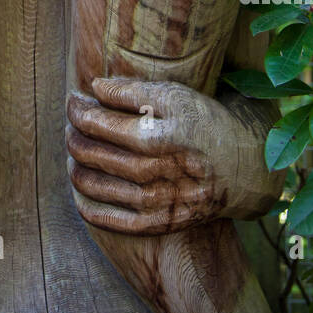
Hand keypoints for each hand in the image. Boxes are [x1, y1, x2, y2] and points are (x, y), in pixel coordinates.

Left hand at [66, 77, 273, 235]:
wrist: (242, 169)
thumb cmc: (204, 124)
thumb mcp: (176, 97)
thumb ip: (133, 91)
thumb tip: (93, 88)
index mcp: (161, 136)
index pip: (100, 123)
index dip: (79, 110)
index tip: (73, 100)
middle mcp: (158, 172)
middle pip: (94, 153)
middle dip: (74, 136)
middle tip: (71, 126)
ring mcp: (157, 202)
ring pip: (96, 185)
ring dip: (76, 167)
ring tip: (74, 152)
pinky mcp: (159, 224)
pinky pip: (111, 221)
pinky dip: (89, 206)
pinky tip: (81, 191)